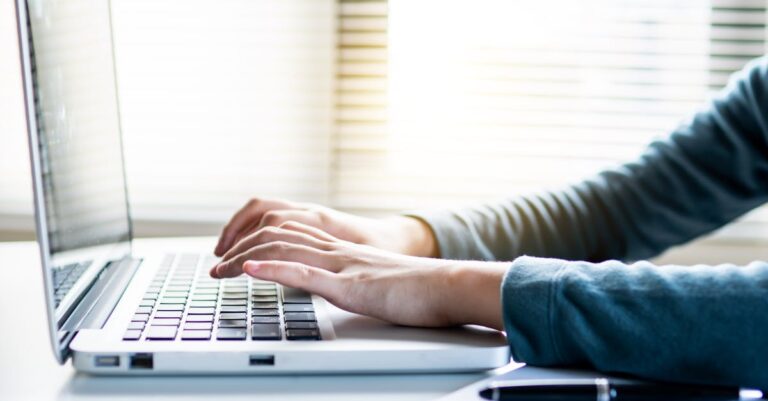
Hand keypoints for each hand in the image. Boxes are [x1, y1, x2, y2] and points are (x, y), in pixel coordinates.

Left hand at [210, 222, 506, 329]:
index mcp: (342, 250)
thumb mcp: (377, 280)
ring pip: (283, 251)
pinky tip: (249, 272)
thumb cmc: (419, 288)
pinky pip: (305, 273)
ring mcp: (342, 265)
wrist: (448, 286)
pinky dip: (272, 272)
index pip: (288, 235)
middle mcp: (337, 251)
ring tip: (219, 270)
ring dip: (245, 260)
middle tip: (215, 267)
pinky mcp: (350, 286)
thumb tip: (342, 286)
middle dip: (239, 249)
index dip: (255, 242)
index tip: (234, 258)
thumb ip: (356, 278)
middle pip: (277, 237)